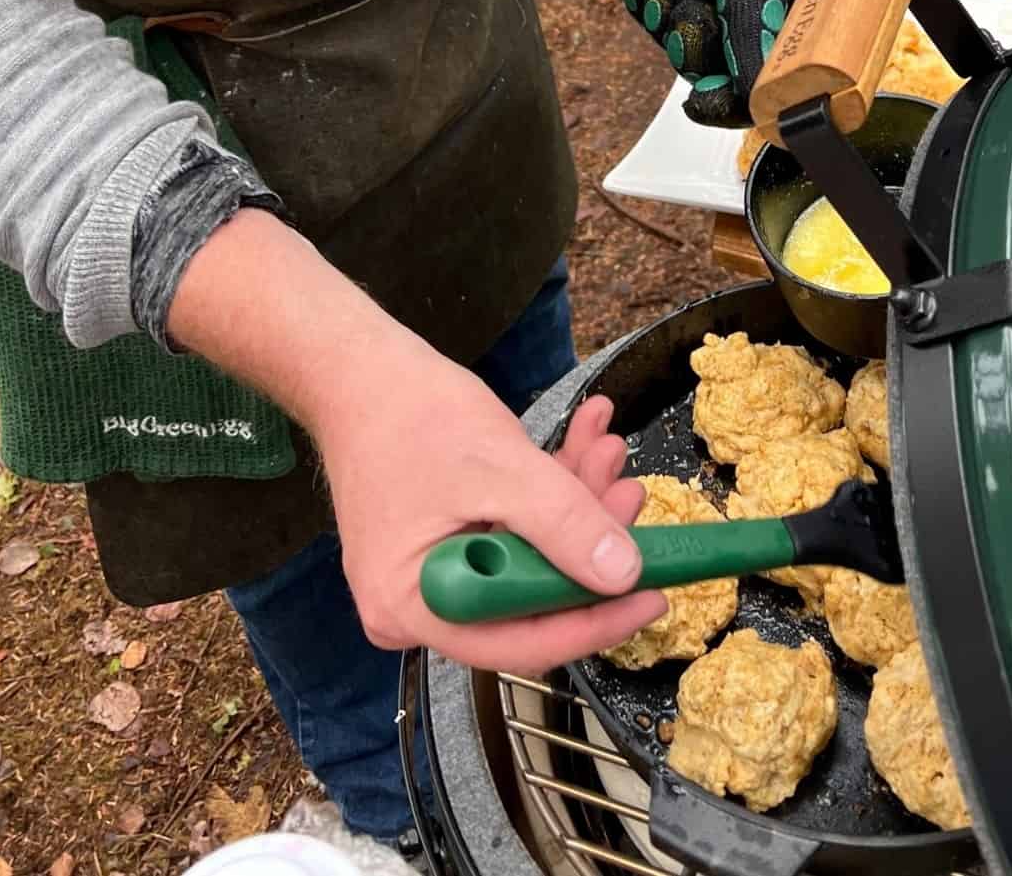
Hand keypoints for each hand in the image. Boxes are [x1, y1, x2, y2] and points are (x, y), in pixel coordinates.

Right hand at [323, 368, 665, 672]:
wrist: (358, 370)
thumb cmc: (409, 415)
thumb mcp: (499, 469)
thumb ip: (562, 524)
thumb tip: (622, 574)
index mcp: (413, 608)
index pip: (521, 642)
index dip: (594, 621)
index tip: (653, 597)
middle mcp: (418, 606)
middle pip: (529, 597)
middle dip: (588, 539)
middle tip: (630, 493)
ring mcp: (431, 571)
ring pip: (527, 555)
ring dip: (574, 502)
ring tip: (606, 447)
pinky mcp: (444, 538)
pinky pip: (509, 529)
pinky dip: (548, 490)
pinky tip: (581, 443)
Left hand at [560, 0, 812, 128]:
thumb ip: (751, 40)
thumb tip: (766, 110)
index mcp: (788, 8)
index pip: (764, 81)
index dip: (731, 99)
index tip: (698, 103)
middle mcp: (754, 5)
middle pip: (710, 66)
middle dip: (684, 38)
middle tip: (683, 4)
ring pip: (672, 37)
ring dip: (658, 6)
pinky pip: (649, 8)